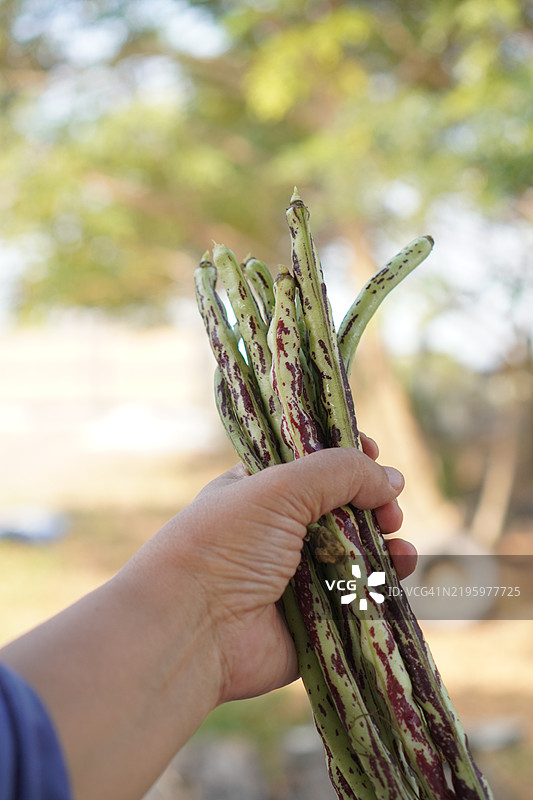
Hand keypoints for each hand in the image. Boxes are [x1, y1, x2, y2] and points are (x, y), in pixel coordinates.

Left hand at [169, 441, 414, 704]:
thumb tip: (392, 479)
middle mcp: (280, 531)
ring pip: (358, 554)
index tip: (375, 453)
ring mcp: (298, 577)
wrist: (193, 629)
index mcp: (262, 490)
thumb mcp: (279, 488)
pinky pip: (359, 598)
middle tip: (388, 511)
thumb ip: (339, 472)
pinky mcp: (315, 619)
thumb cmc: (226, 545)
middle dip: (374, 504)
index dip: (347, 458)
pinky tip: (400, 571)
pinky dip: (383, 584)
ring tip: (399, 543)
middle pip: (343, 509)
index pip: (312, 464)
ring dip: (387, 545)